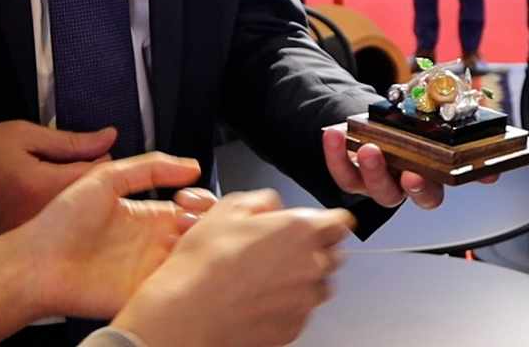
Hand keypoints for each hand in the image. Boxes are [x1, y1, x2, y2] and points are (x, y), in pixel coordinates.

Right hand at [0, 121, 118, 257]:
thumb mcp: (20, 135)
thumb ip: (70, 141)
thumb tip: (110, 137)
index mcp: (46, 189)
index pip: (102, 177)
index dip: (99, 158)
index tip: (86, 151)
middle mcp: (41, 223)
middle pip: (88, 204)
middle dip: (83, 184)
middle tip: (60, 167)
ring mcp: (26, 242)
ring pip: (67, 222)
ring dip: (65, 205)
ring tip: (38, 185)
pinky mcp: (10, 252)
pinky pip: (42, 235)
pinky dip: (42, 221)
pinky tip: (21, 205)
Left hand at [11, 154, 213, 320]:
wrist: (35, 263)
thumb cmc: (60, 222)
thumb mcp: (105, 178)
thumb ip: (149, 167)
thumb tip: (190, 165)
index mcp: (145, 215)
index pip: (191, 208)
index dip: (202, 202)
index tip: (194, 198)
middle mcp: (151, 243)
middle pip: (198, 234)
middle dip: (208, 225)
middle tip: (198, 220)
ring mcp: (149, 270)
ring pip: (192, 260)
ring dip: (201, 250)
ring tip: (193, 239)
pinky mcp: (143, 294)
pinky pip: (175, 289)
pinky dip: (188, 279)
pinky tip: (185, 264)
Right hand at [112, 190, 353, 346]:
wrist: (187, 314)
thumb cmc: (204, 264)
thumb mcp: (227, 209)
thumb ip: (262, 200)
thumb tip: (273, 205)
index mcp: (301, 230)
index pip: (341, 221)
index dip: (328, 220)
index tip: (319, 224)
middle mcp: (311, 265)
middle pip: (334, 253)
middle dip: (316, 248)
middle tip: (284, 250)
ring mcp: (305, 300)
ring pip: (320, 285)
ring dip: (304, 278)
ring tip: (268, 278)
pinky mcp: (294, 327)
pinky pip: (302, 311)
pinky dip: (289, 304)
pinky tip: (260, 299)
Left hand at [320, 127, 443, 209]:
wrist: (386, 123)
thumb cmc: (409, 126)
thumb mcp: (421, 126)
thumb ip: (421, 130)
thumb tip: (415, 118)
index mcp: (426, 179)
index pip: (428, 196)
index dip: (422, 190)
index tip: (413, 176)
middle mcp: (400, 187)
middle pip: (390, 195)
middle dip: (378, 175)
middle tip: (371, 151)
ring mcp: (375, 184)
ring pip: (364, 186)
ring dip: (359, 166)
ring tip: (358, 143)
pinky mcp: (352, 179)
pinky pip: (342, 173)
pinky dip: (336, 153)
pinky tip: (335, 134)